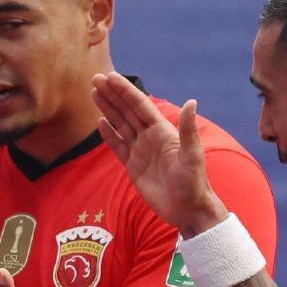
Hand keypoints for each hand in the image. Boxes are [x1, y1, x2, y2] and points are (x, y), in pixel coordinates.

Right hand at [91, 72, 227, 237]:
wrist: (187, 209)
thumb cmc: (193, 183)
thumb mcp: (192, 156)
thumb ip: (188, 130)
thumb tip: (192, 101)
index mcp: (162, 131)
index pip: (140, 106)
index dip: (125, 91)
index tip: (111, 77)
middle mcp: (150, 137)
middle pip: (127, 111)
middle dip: (112, 95)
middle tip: (96, 78)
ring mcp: (140, 151)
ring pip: (120, 125)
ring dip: (108, 109)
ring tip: (94, 93)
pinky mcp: (133, 166)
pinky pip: (118, 146)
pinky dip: (108, 134)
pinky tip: (100, 122)